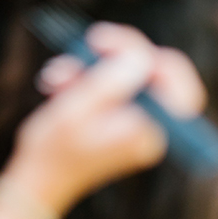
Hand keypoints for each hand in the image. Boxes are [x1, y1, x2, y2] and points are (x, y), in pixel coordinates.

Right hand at [3, 23, 206, 215]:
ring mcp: (136, 121)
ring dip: (92, 66)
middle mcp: (151, 128)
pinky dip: (85, 78)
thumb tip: (141, 57)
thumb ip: (110, 81)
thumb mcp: (75, 110)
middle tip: (95, 39)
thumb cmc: (52, 150)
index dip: (158, 60)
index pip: (181, 90)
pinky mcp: (119, 116)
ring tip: (57, 77)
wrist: (36, 179)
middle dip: (121, 53)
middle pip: (157, 73)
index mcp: (150, 133)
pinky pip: (111, 84)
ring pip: (129, 73)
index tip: (124, 49)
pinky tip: (57, 84)